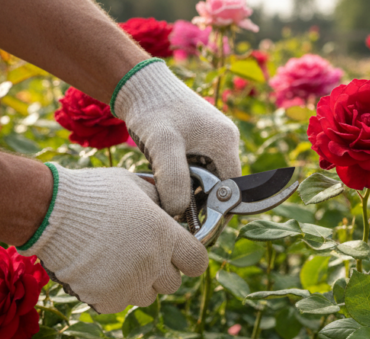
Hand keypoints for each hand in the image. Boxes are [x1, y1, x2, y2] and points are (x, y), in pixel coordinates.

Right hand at [19, 164, 207, 313]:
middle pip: (173, 283)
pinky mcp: (106, 298)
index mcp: (165, 234)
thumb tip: (174, 211)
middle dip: (161, 271)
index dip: (189, 258)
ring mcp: (130, 283)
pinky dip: (111, 293)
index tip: (178, 253)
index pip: (198, 262)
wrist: (49, 210)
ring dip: (137, 284)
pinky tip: (97, 273)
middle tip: (138, 255)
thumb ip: (160, 201)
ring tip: (115, 262)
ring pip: (147, 296)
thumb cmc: (92, 192)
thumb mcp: (135, 185)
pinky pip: (119, 303)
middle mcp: (153, 262)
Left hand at [113, 59, 241, 215]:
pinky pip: (198, 167)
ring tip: (168, 193)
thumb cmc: (152, 108)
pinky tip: (166, 178)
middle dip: (202, 200)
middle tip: (177, 211)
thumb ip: (174, 179)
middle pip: (221, 184)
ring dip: (191, 188)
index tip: (197, 224)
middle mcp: (226, 140)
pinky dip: (185, 177)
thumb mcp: (162, 144)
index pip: (233, 188)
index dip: (218, 209)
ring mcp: (214, 139)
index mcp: (226, 141)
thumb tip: (180, 212)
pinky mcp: (199, 139)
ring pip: (208, 177)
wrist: (137, 83)